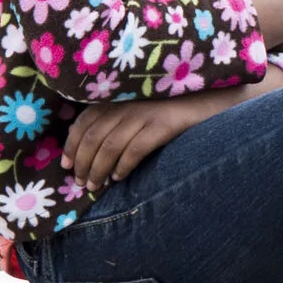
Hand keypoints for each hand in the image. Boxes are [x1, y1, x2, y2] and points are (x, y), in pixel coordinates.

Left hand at [63, 76, 280, 192]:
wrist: (215, 96)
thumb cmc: (176, 106)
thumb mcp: (143, 106)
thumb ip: (121, 119)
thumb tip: (96, 147)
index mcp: (118, 96)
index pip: (83, 122)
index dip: (72, 145)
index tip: (67, 165)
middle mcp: (127, 103)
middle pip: (93, 137)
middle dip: (83, 163)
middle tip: (81, 183)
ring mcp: (145, 113)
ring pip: (110, 146)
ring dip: (98, 169)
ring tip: (95, 186)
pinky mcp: (163, 124)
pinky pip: (135, 149)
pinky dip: (123, 166)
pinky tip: (119, 178)